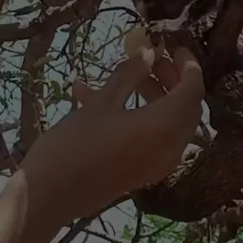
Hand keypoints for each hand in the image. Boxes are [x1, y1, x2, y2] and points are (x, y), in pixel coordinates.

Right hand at [0, 46, 203, 242]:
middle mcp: (172, 147)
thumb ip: (130, 74)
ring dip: (154, 94)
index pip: (193, 88)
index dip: (187, 64)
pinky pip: (153, 136)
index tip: (173, 45)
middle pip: (185, 106)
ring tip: (125, 71)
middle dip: (171, 78)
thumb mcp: (102, 102)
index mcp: (166, 126)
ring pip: (169, 120)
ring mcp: (159, 163)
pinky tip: (100, 96)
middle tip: (151, 56)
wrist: (49, 197)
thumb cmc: (75, 144)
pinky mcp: (143, 171)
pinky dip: (140, 115)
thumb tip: (149, 52)